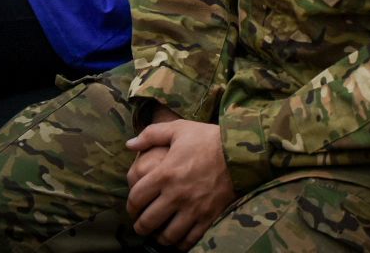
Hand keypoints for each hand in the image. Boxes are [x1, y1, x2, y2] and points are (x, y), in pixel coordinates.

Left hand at [124, 119, 235, 248]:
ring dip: (159, 237)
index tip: (132, 207)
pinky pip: (190, 239)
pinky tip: (178, 238)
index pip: (136, 198)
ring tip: (158, 233)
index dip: (130, 206)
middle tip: (141, 225)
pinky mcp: (208, 217)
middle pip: (148, 221)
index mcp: (165, 174)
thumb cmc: (208, 139)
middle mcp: (176, 195)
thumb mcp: (178, 129)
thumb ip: (151, 135)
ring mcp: (193, 209)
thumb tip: (129, 144)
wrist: (241, 152)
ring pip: (168, 235)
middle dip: (140, 226)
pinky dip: (180, 243)